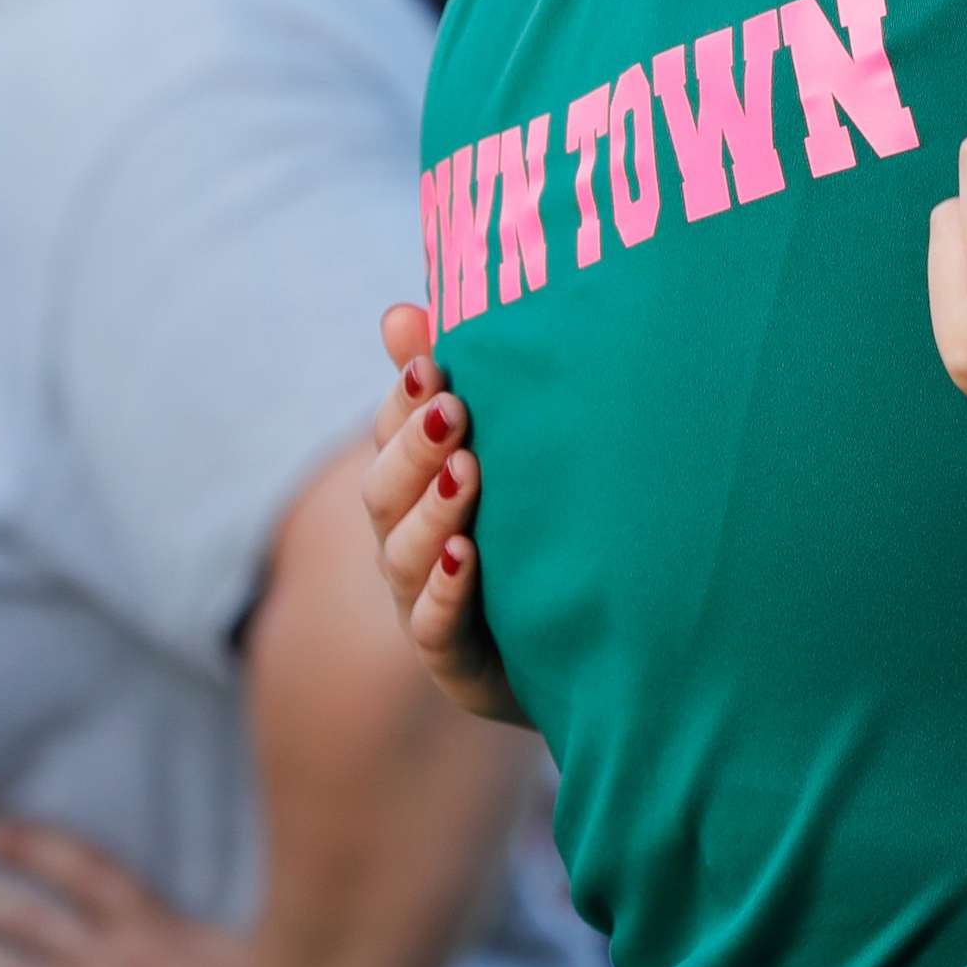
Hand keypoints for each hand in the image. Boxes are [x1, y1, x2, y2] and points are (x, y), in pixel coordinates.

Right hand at [359, 305, 526, 727]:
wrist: (580, 638)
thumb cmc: (533, 525)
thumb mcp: (504, 448)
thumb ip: (462, 379)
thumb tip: (400, 308)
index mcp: (416, 486)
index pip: (389, 435)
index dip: (403, 400)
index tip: (431, 360)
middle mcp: (409, 541)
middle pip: (385, 492)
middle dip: (413, 448)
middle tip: (452, 408)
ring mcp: (426, 600)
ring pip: (405, 556)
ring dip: (432, 512)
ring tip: (465, 471)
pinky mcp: (455, 658)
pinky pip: (436, 626)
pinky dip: (446, 591)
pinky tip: (468, 558)